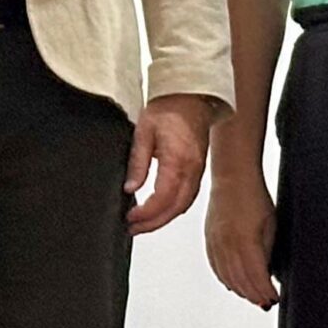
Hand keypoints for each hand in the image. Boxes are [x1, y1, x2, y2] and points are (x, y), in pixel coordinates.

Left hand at [124, 93, 212, 235]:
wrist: (192, 98)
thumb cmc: (168, 110)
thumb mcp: (143, 133)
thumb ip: (137, 163)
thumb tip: (130, 189)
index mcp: (178, 160)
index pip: (164, 197)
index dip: (147, 213)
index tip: (130, 218)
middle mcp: (192, 169)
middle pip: (176, 208)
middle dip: (154, 223)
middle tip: (132, 228)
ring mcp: (198, 171)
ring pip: (183, 205)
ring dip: (163, 219)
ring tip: (141, 225)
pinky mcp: (198, 170)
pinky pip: (188, 196)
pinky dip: (173, 208)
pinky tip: (158, 211)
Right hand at [205, 168, 279, 308]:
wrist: (231, 177)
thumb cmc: (254, 196)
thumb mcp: (270, 224)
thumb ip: (267, 250)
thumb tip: (268, 272)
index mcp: (244, 241)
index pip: (256, 277)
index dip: (265, 292)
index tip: (274, 299)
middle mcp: (226, 244)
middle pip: (239, 280)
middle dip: (253, 294)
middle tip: (265, 302)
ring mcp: (215, 242)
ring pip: (225, 275)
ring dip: (240, 289)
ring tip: (252, 296)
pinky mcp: (209, 238)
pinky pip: (215, 265)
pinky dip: (224, 278)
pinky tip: (231, 283)